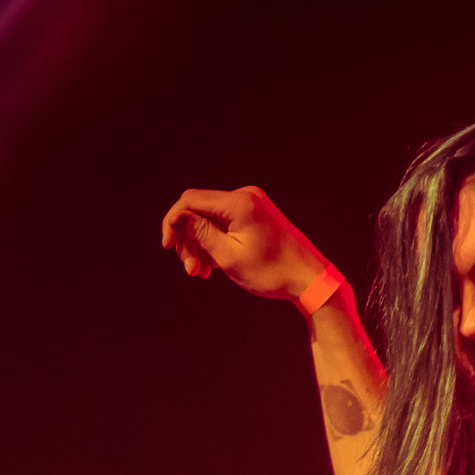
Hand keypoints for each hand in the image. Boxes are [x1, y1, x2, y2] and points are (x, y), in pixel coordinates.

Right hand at [158, 185, 332, 300]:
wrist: (307, 278)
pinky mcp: (254, 214)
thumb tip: (174, 216)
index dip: (173, 222)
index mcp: (239, 203)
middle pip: (198, 211)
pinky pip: (224, 224)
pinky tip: (213, 266)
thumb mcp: (228, 255)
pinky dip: (215, 243)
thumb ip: (199, 233)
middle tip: (191, 270)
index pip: (190, 200)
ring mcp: (250, 204)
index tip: (167, 247)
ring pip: (209, 220)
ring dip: (200, 245)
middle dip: (189, 240)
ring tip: (202, 272)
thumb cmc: (270, 271)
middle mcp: (245, 196)